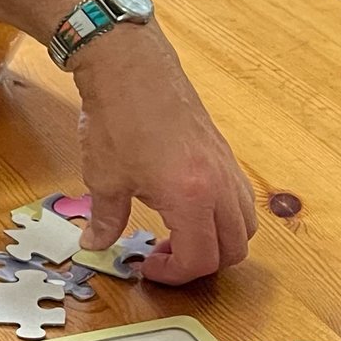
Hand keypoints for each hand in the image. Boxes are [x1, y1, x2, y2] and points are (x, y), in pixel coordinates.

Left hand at [73, 27, 255, 283]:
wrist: (131, 65)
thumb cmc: (118, 117)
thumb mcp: (104, 178)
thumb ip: (105, 220)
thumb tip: (94, 245)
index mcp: (191, 197)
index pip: (200, 258)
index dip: (175, 274)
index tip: (149, 267)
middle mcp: (220, 184)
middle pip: (235, 249)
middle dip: (202, 264)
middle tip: (165, 257)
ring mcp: (228, 166)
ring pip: (245, 224)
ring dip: (219, 242)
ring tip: (179, 235)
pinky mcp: (225, 152)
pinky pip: (241, 198)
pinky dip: (225, 216)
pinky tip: (188, 208)